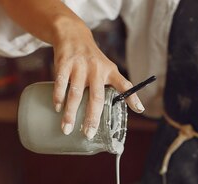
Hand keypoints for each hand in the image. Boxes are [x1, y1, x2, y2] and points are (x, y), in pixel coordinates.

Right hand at [51, 20, 143, 138]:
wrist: (73, 35)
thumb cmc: (92, 59)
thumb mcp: (106, 68)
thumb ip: (112, 85)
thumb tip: (119, 110)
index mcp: (110, 71)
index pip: (125, 85)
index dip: (133, 97)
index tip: (140, 109)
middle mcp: (97, 69)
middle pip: (96, 97)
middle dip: (92, 118)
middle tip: (88, 134)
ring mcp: (80, 66)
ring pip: (76, 94)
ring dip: (71, 113)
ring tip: (67, 129)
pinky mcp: (65, 63)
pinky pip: (61, 83)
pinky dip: (59, 98)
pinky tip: (57, 108)